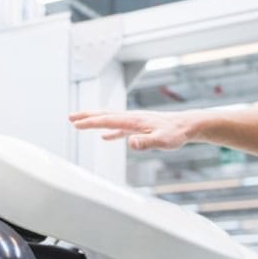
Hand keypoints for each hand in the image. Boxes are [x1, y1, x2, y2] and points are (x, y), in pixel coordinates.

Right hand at [69, 110, 195, 150]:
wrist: (186, 125)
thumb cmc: (176, 134)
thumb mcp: (162, 141)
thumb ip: (146, 142)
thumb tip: (130, 143)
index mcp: (133, 121)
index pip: (107, 121)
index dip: (90, 122)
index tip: (76, 124)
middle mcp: (131, 118)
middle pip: (104, 115)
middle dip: (87, 116)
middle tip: (70, 117)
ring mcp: (134, 122)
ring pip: (109, 119)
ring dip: (94, 120)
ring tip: (80, 122)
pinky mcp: (138, 127)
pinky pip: (119, 128)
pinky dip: (109, 131)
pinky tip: (104, 137)